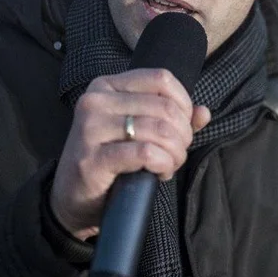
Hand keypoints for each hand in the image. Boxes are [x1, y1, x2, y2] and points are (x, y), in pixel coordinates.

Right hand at [50, 69, 210, 240]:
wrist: (73, 197)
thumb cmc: (110, 160)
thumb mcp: (139, 131)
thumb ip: (172, 119)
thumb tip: (204, 112)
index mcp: (107, 86)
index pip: (161, 79)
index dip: (184, 104)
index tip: (183, 127)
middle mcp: (95, 101)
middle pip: (164, 108)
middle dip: (182, 135)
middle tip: (178, 154)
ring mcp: (90, 129)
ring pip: (158, 130)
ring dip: (175, 153)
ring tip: (170, 165)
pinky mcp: (91, 159)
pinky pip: (145, 153)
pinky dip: (163, 164)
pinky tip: (160, 172)